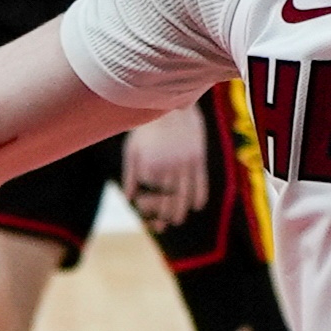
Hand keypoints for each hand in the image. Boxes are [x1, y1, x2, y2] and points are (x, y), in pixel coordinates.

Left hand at [122, 103, 210, 230]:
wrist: (170, 104)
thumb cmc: (147, 128)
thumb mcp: (133, 149)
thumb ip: (131, 175)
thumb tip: (130, 199)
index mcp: (150, 165)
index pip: (150, 195)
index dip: (146, 205)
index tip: (143, 207)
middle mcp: (169, 166)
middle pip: (168, 200)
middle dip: (163, 215)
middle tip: (161, 225)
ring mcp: (185, 162)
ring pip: (185, 194)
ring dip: (180, 210)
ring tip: (177, 220)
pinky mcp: (198, 157)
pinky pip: (201, 181)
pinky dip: (200, 195)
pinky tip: (197, 205)